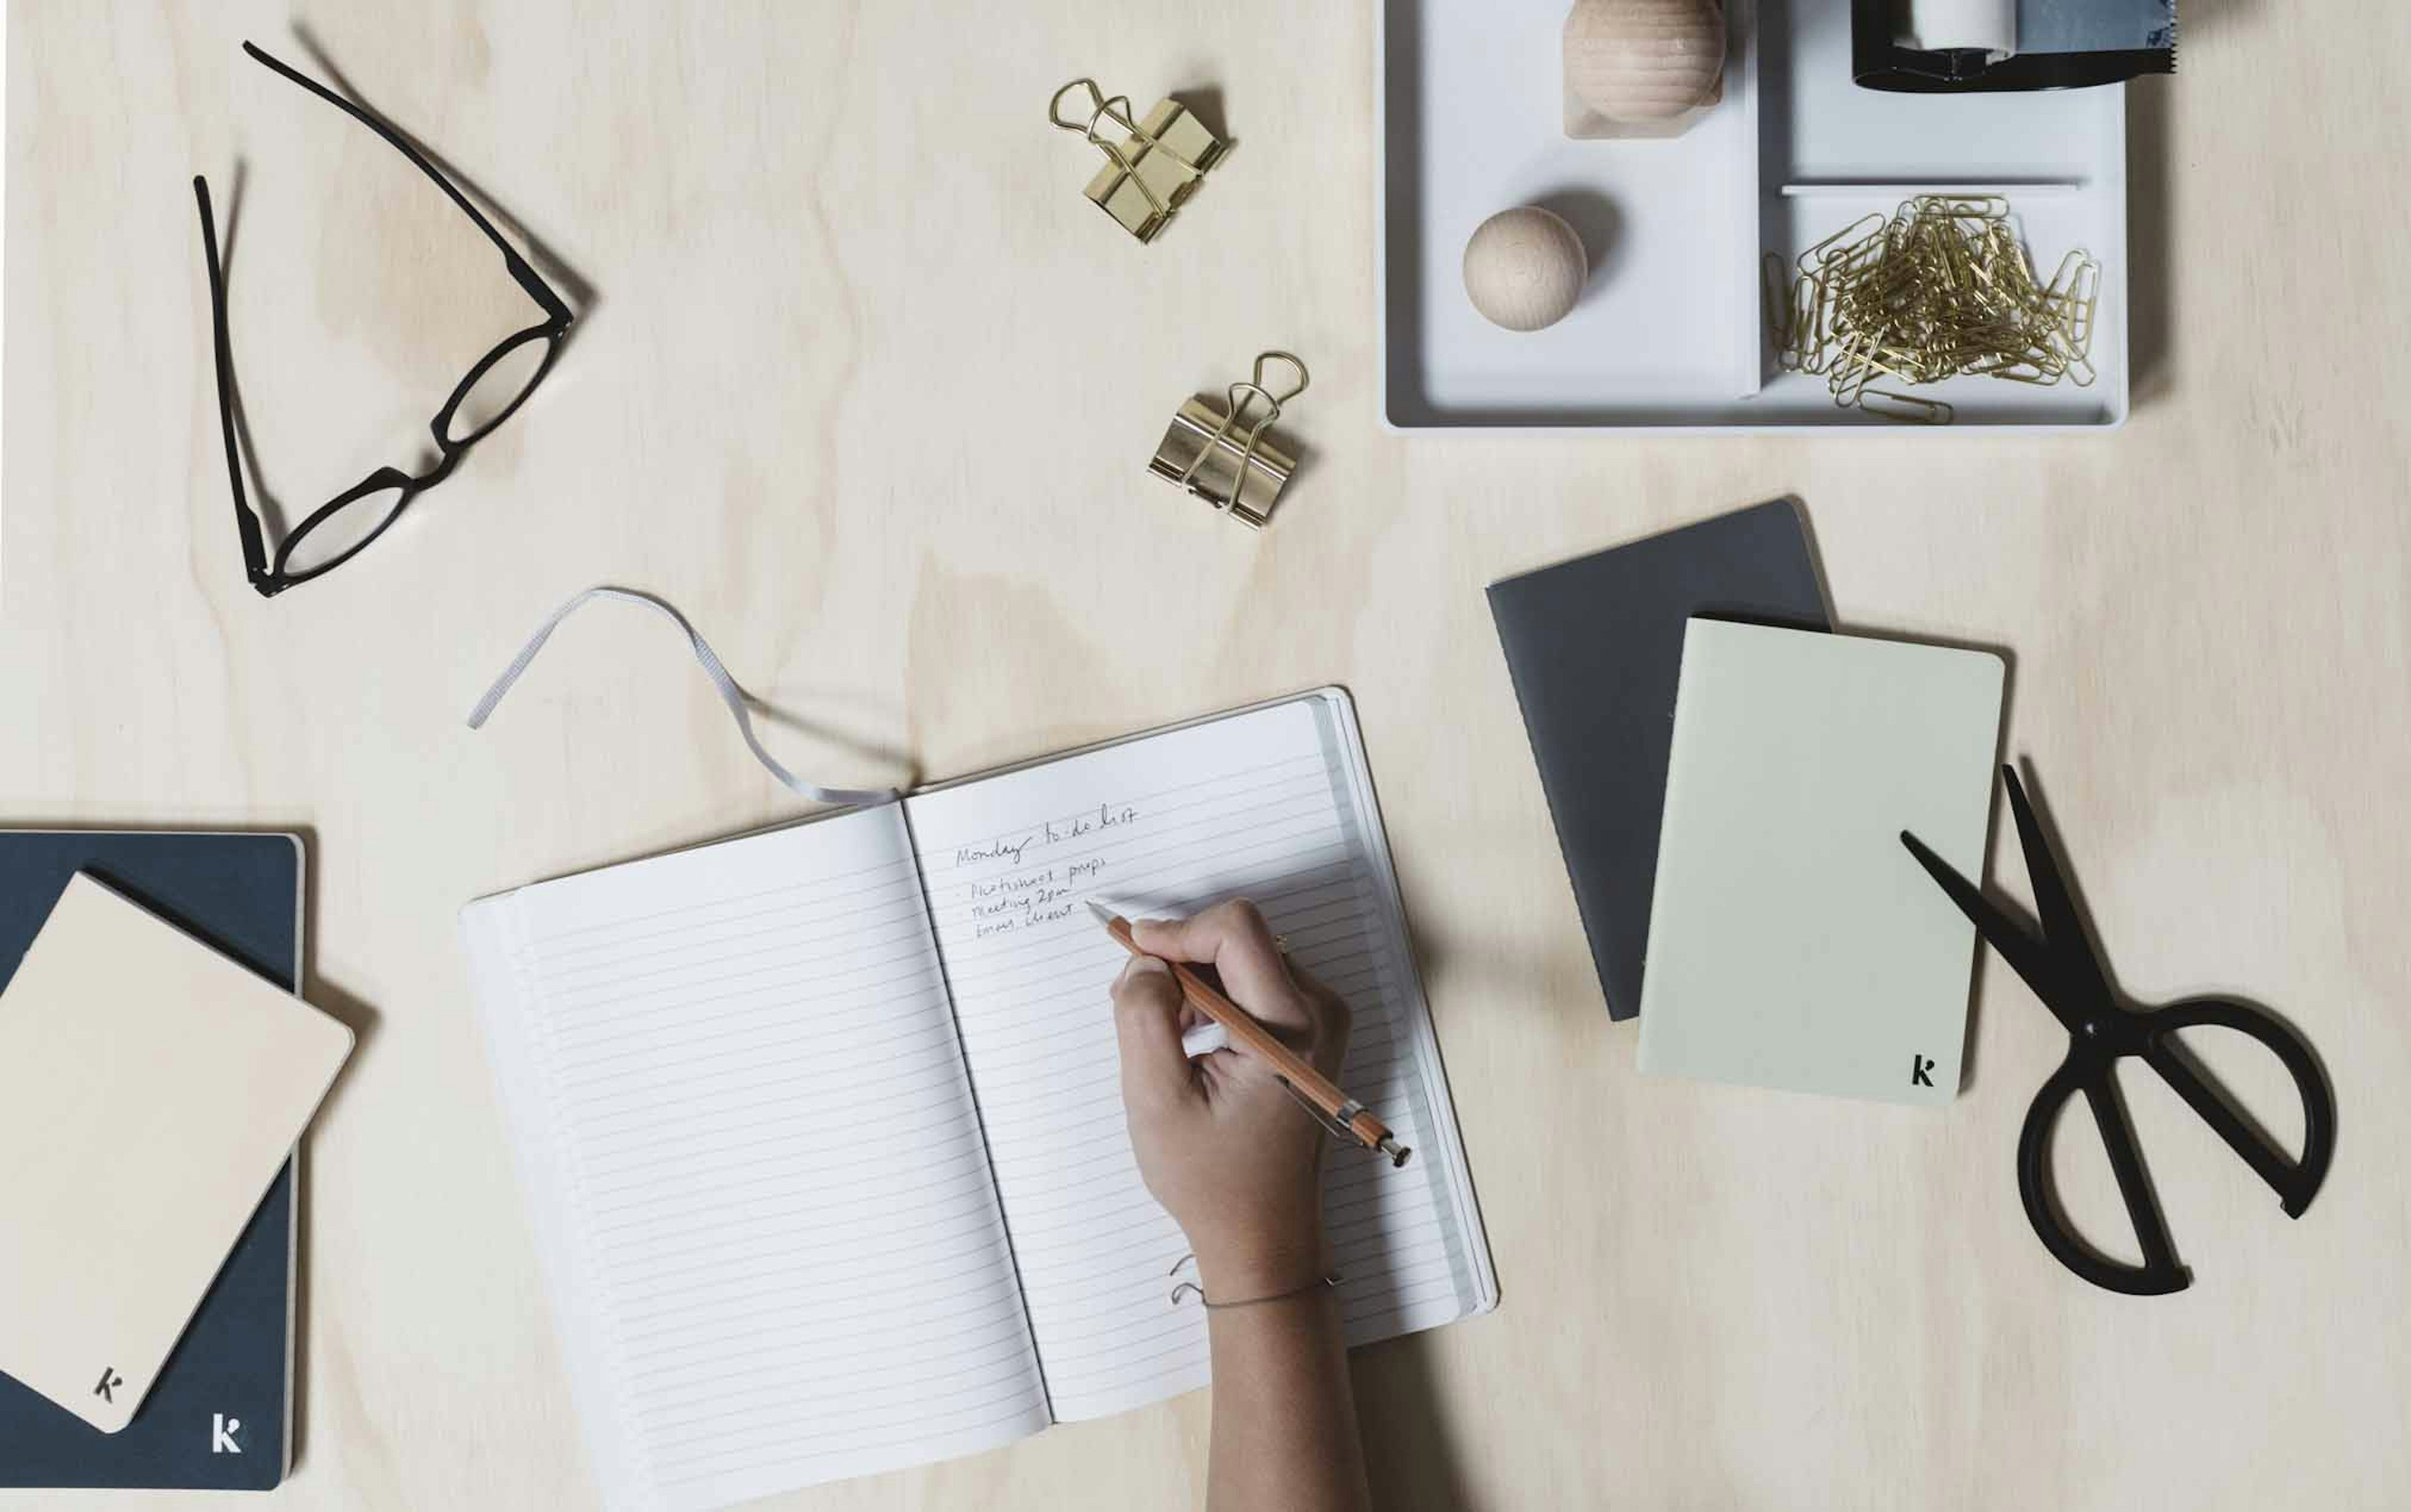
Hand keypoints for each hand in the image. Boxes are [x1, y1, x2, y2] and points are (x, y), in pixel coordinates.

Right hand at [1110, 900, 1351, 1296]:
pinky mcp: (1308, 1032)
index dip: (1176, 931)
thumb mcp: (1157, 1099)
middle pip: (1238, 940)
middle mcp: (1319, 1013)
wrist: (1263, 1232)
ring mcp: (1319, 1021)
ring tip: (1162, 1037)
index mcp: (1292, 1027)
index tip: (1133, 955)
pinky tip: (1186, 1040)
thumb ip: (1145, 1017)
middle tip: (1136, 1007)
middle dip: (1178, 960)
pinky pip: (1251, 983)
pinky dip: (1211, 998)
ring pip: (1241, 958)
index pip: (1235, 931)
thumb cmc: (1212, 1180)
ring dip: (1191, 982)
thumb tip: (1148, 961)